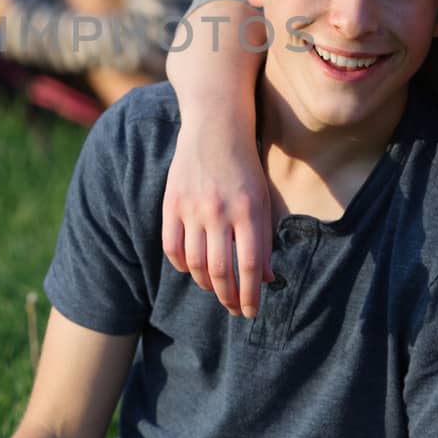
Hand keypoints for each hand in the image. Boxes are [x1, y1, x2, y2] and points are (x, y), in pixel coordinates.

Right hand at [162, 118, 273, 317]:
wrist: (215, 125)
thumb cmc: (245, 164)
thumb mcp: (263, 198)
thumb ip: (264, 238)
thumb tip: (265, 278)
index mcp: (248, 210)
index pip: (249, 266)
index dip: (250, 295)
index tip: (251, 312)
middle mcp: (219, 211)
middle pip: (221, 270)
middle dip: (228, 297)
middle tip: (234, 309)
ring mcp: (192, 207)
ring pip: (195, 263)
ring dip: (206, 285)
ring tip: (216, 290)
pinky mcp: (172, 202)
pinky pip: (171, 246)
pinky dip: (181, 265)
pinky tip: (191, 269)